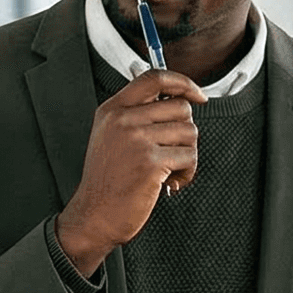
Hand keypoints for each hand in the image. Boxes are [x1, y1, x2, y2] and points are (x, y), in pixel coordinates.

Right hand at [53, 69, 207, 274]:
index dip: (183, 82)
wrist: (95, 215)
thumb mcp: (111, 136)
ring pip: (189, 131)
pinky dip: (187, 172)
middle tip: (172, 153)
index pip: (154, 78)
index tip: (197, 96)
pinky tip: (170, 182)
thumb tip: (180, 100)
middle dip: (185, 132)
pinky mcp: (150, 161)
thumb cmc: (109, 180)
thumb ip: (137, 114)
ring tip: (170, 170)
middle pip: (180, 107)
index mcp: (113, 109)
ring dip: (187, 154)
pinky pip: (190, 156)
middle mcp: (122, 119)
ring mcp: (136, 139)